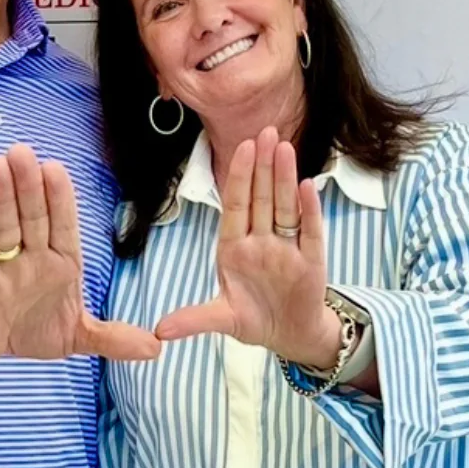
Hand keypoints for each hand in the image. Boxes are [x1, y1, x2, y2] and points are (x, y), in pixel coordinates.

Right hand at [0, 144, 160, 364]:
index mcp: (60, 262)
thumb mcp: (79, 335)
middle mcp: (32, 257)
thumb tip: (156, 349)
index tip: (56, 169)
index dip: (59, 198)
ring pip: (4, 226)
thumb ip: (113, 338)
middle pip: (32, 216)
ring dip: (1, 196)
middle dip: (29, 186)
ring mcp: (3, 267)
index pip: (62, 224)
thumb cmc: (34, 326)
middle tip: (23, 152)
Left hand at [154, 127, 340, 367]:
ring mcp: (287, 248)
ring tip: (284, 147)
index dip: (239, 176)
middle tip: (265, 131)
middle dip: (262, 165)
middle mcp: (261, 241)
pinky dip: (310, 209)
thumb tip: (157, 333)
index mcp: (235, 247)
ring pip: (285, 206)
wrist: (289, 336)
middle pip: (262, 197)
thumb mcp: (221, 318)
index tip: (242, 147)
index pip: (236, 204)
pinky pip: (310, 230)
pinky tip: (307, 185)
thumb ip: (193, 319)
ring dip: (284, 177)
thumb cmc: (254, 317)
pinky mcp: (311, 261)